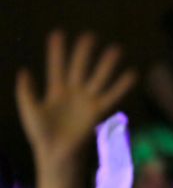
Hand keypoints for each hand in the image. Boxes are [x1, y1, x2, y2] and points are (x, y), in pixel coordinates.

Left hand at [16, 31, 135, 170]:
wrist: (56, 154)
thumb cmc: (40, 134)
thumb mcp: (28, 110)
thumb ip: (25, 91)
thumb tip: (24, 70)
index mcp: (55, 90)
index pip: (56, 66)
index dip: (57, 51)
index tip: (58, 33)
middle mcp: (73, 92)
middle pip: (79, 67)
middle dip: (84, 52)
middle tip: (90, 35)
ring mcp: (87, 101)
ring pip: (98, 78)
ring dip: (107, 64)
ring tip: (116, 48)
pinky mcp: (97, 111)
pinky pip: (112, 96)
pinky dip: (122, 86)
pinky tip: (132, 74)